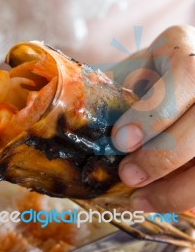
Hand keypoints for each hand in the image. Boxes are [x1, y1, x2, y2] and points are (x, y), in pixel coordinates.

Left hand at [111, 25, 194, 211]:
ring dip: (179, 187)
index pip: (185, 75)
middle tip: (128, 176)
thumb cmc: (150, 76)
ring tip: (142, 201)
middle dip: (163, 155)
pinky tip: (165, 202)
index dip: (154, 114)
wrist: (182, 74)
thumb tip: (69, 118)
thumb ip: (110, 89)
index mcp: (185, 49)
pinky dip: (188, 194)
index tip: (121, 142)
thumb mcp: (132, 71)